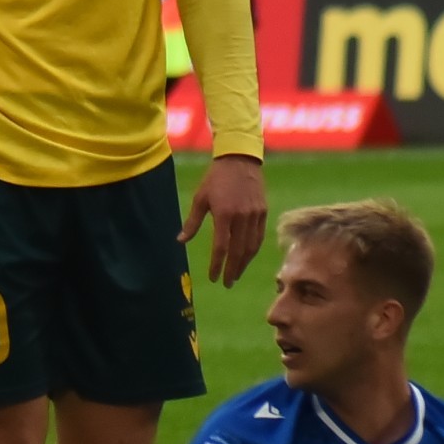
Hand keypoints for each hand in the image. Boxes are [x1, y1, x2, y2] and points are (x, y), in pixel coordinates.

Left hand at [179, 154, 267, 286]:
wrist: (240, 159)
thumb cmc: (215, 179)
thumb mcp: (200, 198)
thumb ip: (192, 222)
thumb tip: (180, 241)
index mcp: (224, 214)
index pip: (221, 247)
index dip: (217, 265)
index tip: (213, 277)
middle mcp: (242, 217)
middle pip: (238, 251)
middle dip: (232, 270)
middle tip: (226, 283)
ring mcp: (255, 215)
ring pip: (251, 247)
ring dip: (244, 264)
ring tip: (236, 275)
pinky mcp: (263, 212)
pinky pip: (259, 237)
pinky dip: (253, 250)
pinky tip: (247, 258)